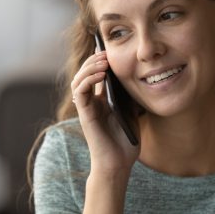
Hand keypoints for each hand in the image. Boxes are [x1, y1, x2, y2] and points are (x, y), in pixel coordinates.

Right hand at [71, 51, 139, 174]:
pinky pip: (80, 92)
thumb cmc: (126, 141)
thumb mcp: (132, 111)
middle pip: (84, 74)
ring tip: (104, 61)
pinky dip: (88, 80)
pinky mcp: (84, 114)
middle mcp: (91, 102)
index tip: (108, 50)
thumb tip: (136, 74)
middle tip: (106, 53)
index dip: (98, 61)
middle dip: (94, 60)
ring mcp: (86, 108)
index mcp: (100, 101)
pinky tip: (101, 75)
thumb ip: (128, 95)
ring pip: (78, 80)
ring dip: (90, 67)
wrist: (119, 163)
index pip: (95, 75)